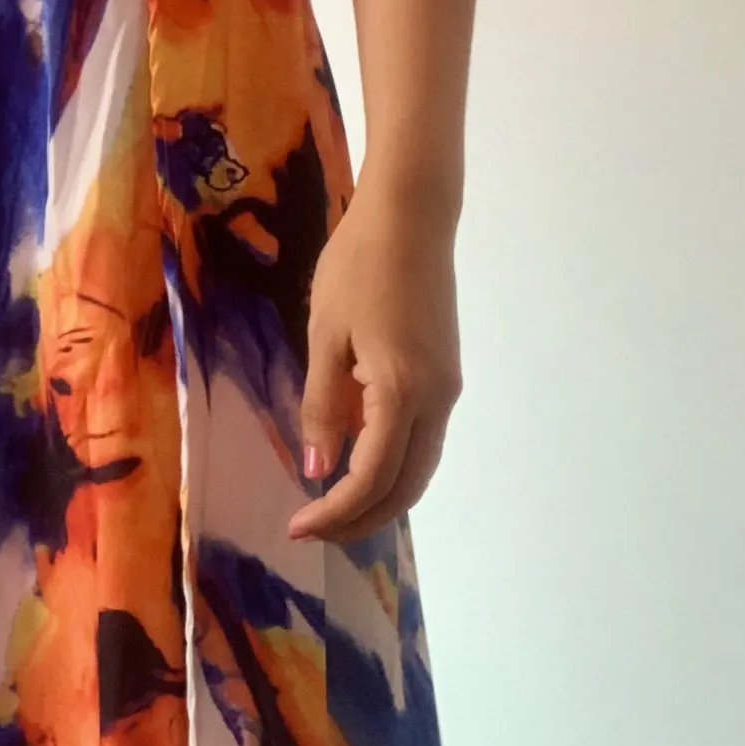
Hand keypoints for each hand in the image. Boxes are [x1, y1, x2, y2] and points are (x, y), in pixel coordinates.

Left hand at [290, 179, 461, 541]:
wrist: (411, 216)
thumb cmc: (358, 267)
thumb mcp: (325, 336)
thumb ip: (323, 406)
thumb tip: (319, 470)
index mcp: (403, 393)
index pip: (372, 479)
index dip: (335, 513)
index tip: (297, 528)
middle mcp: (437, 401)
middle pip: (407, 487)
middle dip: (362, 518)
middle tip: (314, 529)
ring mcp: (447, 389)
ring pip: (420, 466)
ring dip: (380, 496)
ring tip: (332, 508)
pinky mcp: (445, 375)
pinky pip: (422, 439)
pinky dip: (393, 466)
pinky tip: (358, 464)